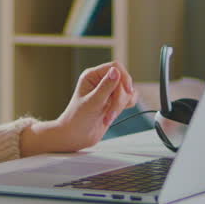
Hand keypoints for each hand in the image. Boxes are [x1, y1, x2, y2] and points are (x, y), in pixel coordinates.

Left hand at [19, 61, 138, 156]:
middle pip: (123, 80)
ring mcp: (108, 92)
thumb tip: (116, 71)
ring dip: (121, 105)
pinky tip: (113, 115)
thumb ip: (106, 87)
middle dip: (119, 99)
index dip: (124, 77)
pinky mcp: (113, 101)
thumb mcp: (92, 102)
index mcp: (92, 76)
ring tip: (108, 117)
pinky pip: (129, 99)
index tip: (128, 91)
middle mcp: (100, 81)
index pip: (115, 66)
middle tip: (110, 114)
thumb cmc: (77, 119)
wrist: (75, 137)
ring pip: (127, 91)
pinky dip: (125, 107)